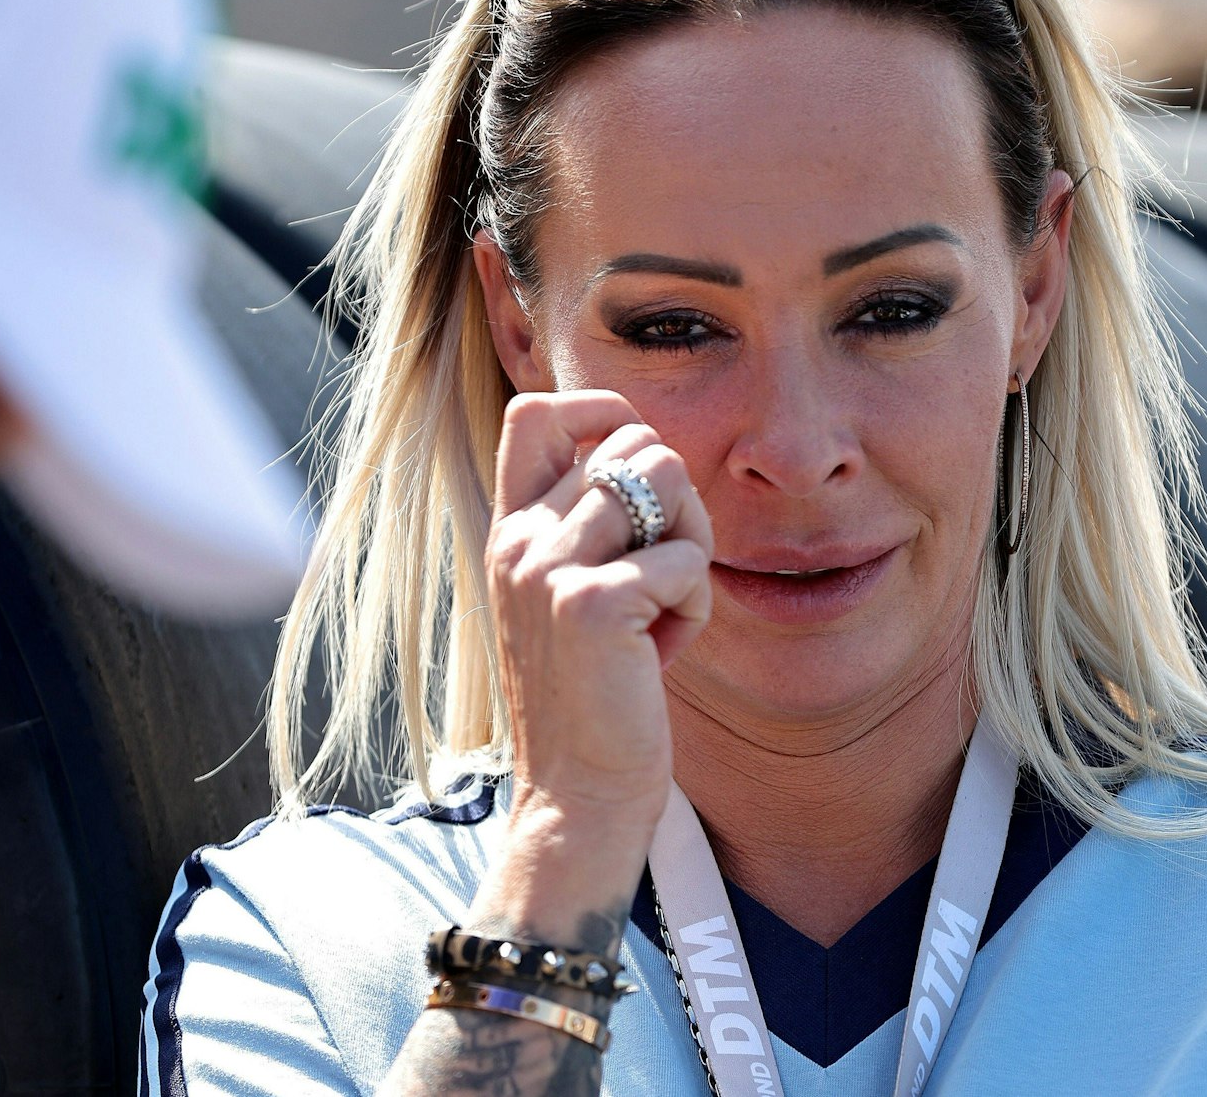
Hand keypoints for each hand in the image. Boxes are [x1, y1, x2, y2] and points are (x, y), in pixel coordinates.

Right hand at [486, 390, 712, 841]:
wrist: (577, 796)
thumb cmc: (595, 696)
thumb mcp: (572, 595)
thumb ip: (589, 524)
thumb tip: (650, 451)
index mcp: (511, 530)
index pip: (538, 409)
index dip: (606, 415)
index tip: (643, 475)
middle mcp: (520, 538)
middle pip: (635, 441)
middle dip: (678, 500)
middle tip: (666, 573)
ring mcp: (549, 567)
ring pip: (668, 479)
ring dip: (691, 547)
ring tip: (664, 609)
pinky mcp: (592, 604)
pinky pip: (687, 558)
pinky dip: (695, 605)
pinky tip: (663, 653)